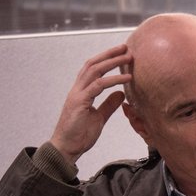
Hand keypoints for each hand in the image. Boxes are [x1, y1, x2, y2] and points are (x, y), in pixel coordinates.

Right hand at [49, 44, 131, 164]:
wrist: (67, 148)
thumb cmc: (80, 134)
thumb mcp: (99, 117)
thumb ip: (109, 105)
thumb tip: (121, 94)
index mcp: (81, 92)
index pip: (93, 69)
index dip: (106, 59)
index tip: (121, 53)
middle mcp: (78, 89)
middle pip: (93, 64)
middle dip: (109, 54)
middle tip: (126, 47)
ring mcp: (77, 95)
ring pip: (94, 71)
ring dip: (112, 62)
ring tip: (128, 57)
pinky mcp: (80, 102)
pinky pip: (98, 86)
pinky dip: (113, 80)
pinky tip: (126, 78)